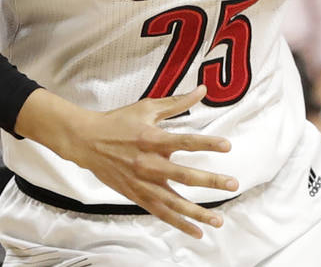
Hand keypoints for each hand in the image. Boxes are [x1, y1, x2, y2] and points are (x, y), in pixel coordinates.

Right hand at [59, 85, 237, 238]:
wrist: (87, 142)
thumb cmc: (119, 122)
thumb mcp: (147, 108)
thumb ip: (177, 103)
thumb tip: (202, 90)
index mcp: (152, 139)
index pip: (185, 141)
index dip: (207, 143)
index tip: (228, 146)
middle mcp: (149, 164)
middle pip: (185, 176)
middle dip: (211, 181)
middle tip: (233, 184)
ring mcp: (143, 183)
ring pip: (174, 202)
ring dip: (197, 212)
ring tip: (218, 220)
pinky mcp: (137, 196)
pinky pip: (161, 213)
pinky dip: (178, 224)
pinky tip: (196, 231)